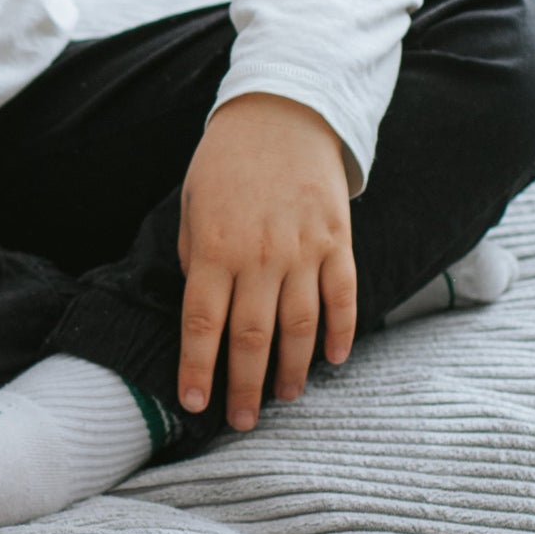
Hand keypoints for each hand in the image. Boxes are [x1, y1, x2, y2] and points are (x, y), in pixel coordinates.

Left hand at [176, 92, 356, 427]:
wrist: (282, 112)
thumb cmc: (226, 161)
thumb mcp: (192, 204)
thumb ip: (195, 257)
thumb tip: (204, 309)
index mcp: (214, 247)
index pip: (202, 323)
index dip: (198, 368)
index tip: (195, 403)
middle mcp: (259, 255)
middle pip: (251, 337)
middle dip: (244, 386)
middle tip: (242, 421)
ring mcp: (303, 249)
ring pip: (299, 326)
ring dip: (291, 369)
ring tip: (283, 397)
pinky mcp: (337, 240)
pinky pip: (342, 297)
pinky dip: (340, 332)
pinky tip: (332, 359)